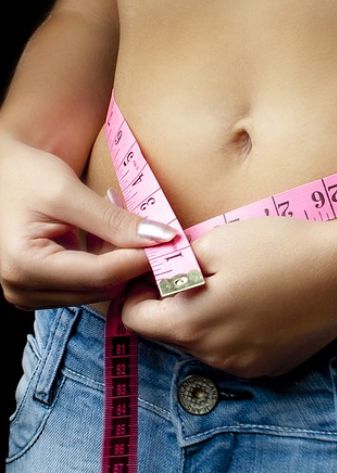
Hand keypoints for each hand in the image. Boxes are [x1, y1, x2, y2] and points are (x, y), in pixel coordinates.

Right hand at [0, 132, 176, 309]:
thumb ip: (114, 220)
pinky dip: (107, 267)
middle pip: (103, 287)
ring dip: (120, 265)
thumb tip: (162, 238)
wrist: (2, 175)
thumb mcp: (68, 192)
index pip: (101, 275)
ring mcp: (31, 295)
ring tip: (123, 233)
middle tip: (154, 235)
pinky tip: (108, 243)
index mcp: (24, 266)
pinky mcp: (44, 292)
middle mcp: (23, 289)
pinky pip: (90, 287)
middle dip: (131, 263)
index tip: (170, 242)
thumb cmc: (25, 175)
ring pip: (101, 291)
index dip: (140, 259)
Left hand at [121, 216, 336, 377]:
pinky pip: (238, 351)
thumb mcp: (218, 242)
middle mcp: (215, 356)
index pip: (136, 319)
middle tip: (201, 270)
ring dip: (208, 319)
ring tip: (238, 285)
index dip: (137, 291)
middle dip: (175, 304)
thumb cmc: (282, 249)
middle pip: (172, 333)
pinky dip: (238, 331)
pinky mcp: (273, 368)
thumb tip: (148, 273)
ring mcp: (246, 366)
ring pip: (206, 343)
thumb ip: (172, 263)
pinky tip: (263, 304)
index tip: (154, 270)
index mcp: (193, 325)